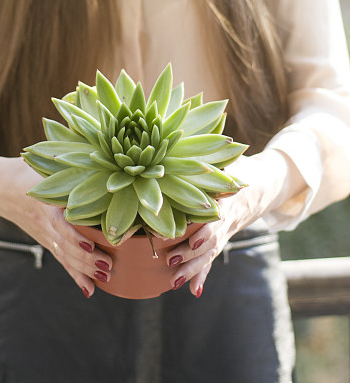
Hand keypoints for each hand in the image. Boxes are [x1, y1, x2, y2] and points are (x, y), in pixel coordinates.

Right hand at [0, 153, 112, 297]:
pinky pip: (61, 261)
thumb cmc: (27, 168)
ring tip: (107, 277)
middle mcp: (43, 220)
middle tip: (109, 265)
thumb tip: (94, 132)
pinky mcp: (47, 241)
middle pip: (65, 243)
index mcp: (43, 199)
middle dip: (87, 257)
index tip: (92, 242)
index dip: (74, 233)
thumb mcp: (43, 157)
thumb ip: (68, 148)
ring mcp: (44, 234)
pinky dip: (75, 276)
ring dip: (85, 269)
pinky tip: (89, 290)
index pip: (59, 219)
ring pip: (65, 255)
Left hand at [165, 148, 303, 296]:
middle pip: (208, 241)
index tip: (190, 239)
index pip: (215, 218)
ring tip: (173, 281)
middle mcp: (226, 220)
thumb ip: (210, 157)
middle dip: (189, 254)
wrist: (263, 185)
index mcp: (227, 200)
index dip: (204, 231)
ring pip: (208, 254)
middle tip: (169, 261)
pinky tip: (193, 292)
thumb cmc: (237, 166)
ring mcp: (225, 233)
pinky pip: (211, 260)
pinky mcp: (221, 240)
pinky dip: (202, 275)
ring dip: (192, 269)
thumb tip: (184, 140)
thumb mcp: (228, 160)